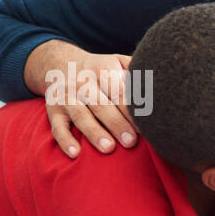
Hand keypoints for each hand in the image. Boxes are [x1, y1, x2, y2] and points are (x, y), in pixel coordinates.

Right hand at [26, 39, 136, 157]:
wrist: (62, 65)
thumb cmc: (103, 71)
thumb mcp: (119, 62)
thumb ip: (137, 71)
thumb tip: (161, 82)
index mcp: (102, 68)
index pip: (119, 91)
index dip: (132, 109)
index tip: (146, 126)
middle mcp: (82, 82)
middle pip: (101, 104)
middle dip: (117, 123)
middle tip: (131, 141)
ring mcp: (65, 96)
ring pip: (80, 115)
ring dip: (94, 132)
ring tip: (109, 148)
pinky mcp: (53, 110)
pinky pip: (57, 127)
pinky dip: (65, 140)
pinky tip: (76, 153)